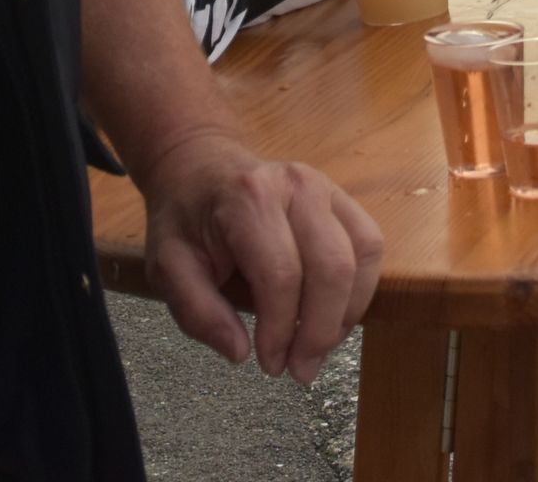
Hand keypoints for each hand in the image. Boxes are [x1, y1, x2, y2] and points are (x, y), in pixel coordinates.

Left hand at [137, 128, 385, 380]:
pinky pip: (370, 245)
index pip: (281, 275)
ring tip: (319, 346)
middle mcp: (296, 185)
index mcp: (249, 199)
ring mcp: (325, 186)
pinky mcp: (342, 197)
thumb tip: (240, 353)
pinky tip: (335, 316)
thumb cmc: (184, 220)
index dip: (282, 330)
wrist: (200, 168)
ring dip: (347, 314)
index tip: (270, 365)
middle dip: (321, 331)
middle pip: (331, 267)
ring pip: (361, 256)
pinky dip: (361, 289)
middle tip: (300, 370)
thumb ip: (196, 311)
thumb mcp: (166, 267)